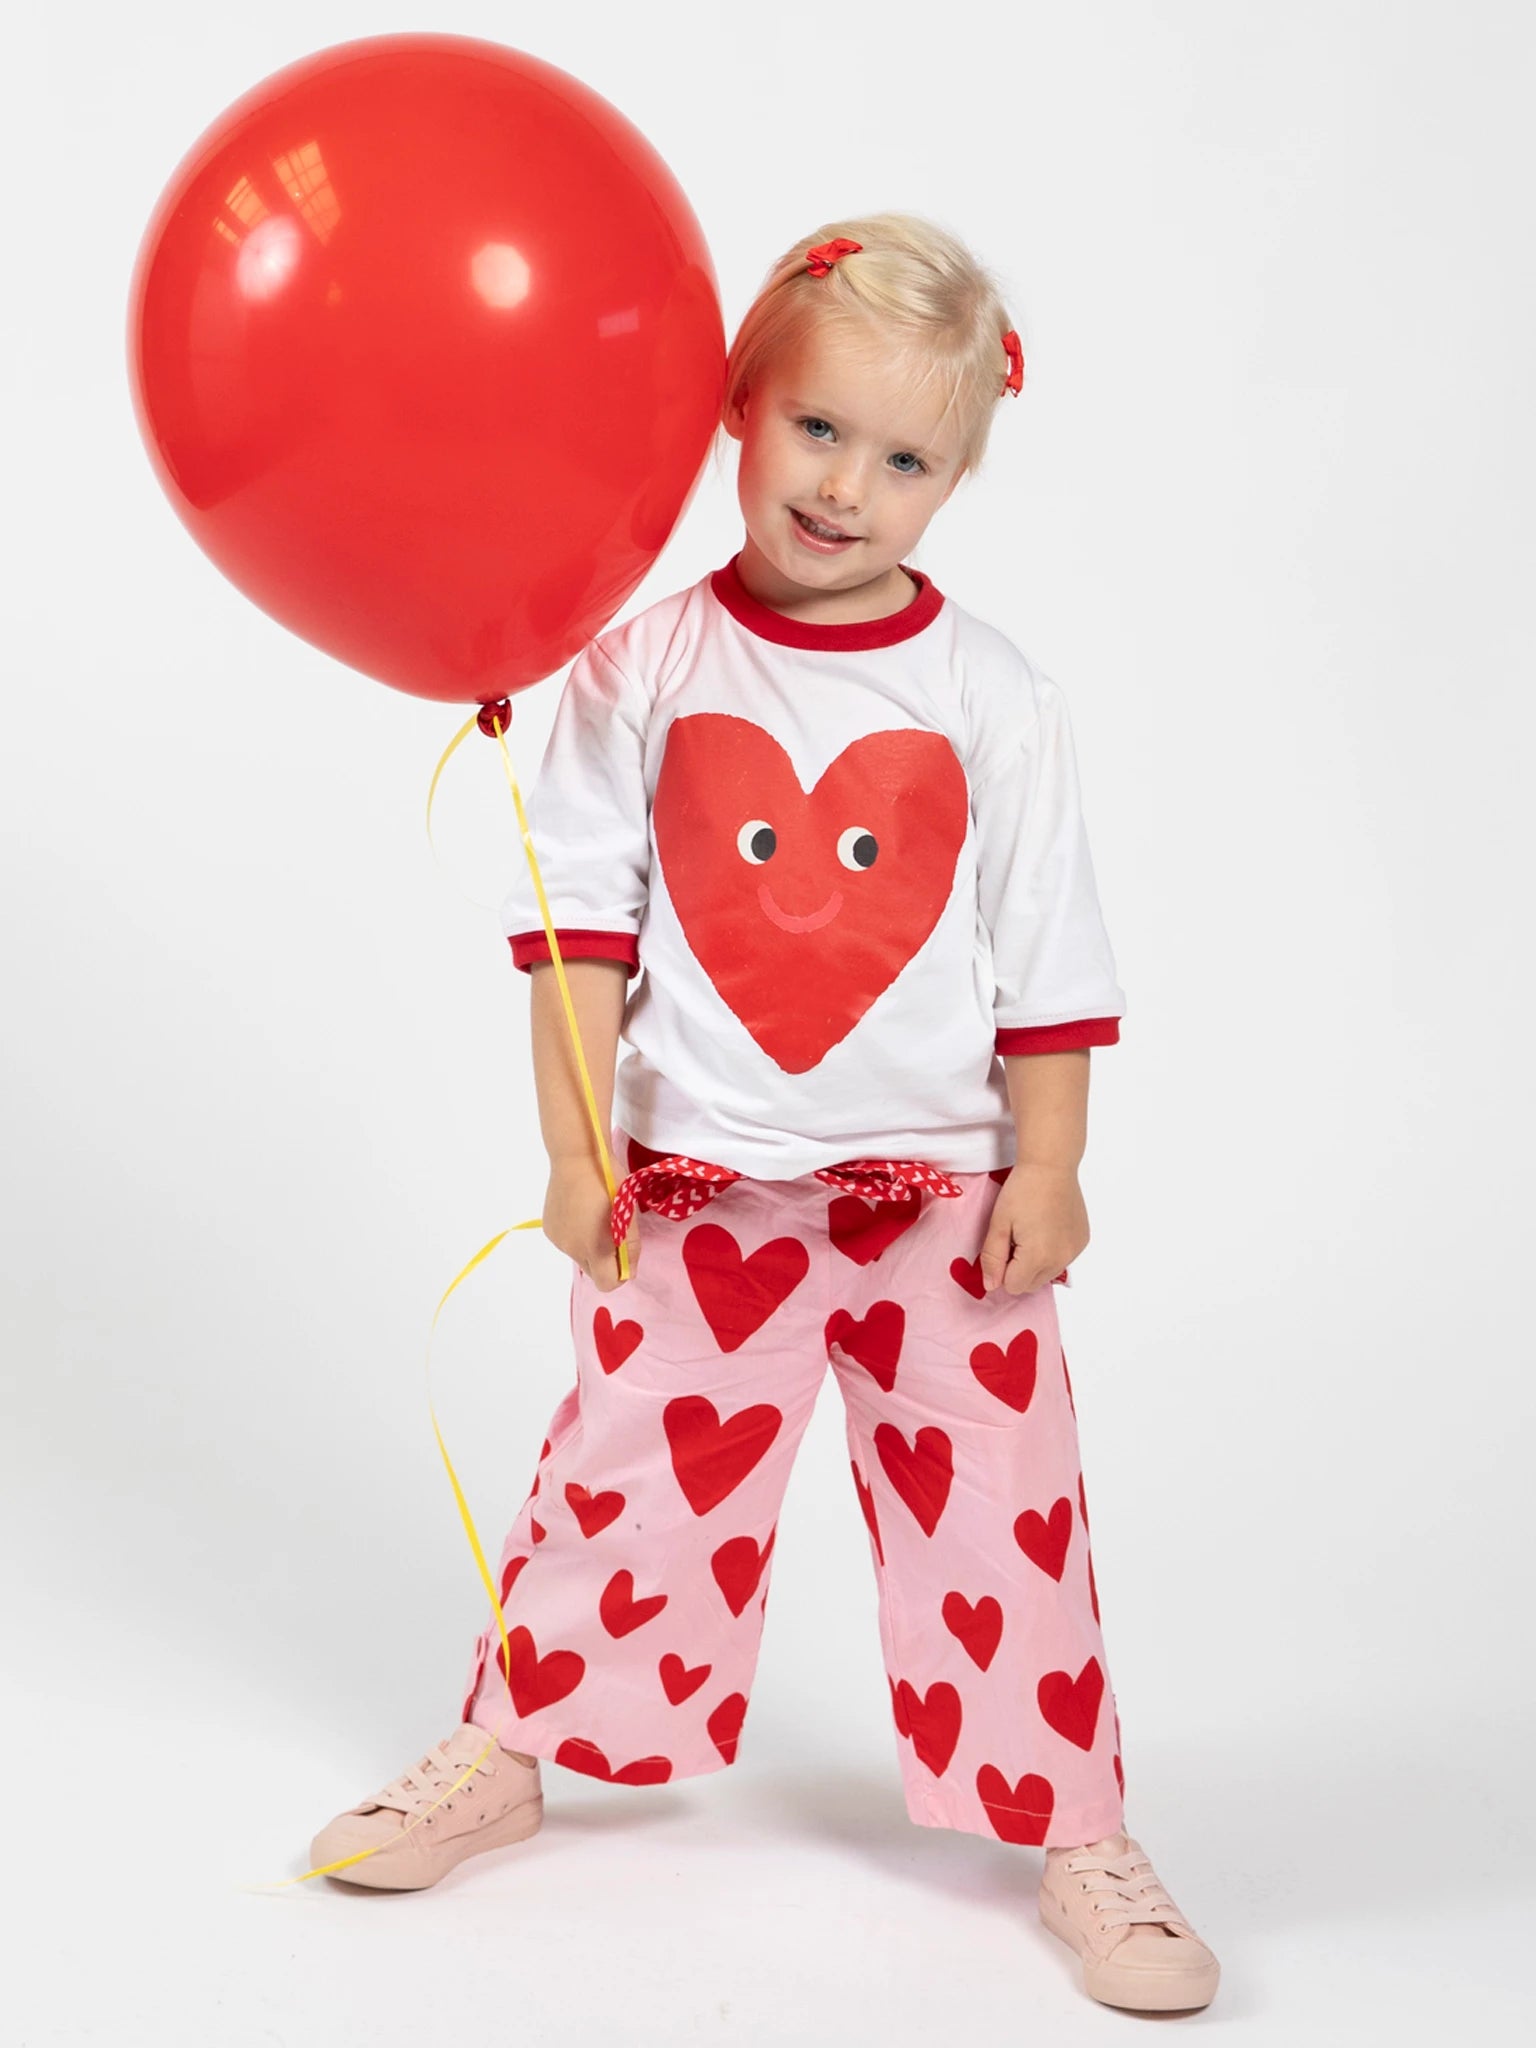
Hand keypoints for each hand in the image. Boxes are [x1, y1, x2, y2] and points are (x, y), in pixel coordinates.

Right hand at [541, 1157, 639, 1290]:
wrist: (577, 1157)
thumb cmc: (609, 1183)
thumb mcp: (628, 1215)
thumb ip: (630, 1249)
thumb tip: (628, 1272)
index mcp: (594, 1249)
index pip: (607, 1284)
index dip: (620, 1274)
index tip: (625, 1254)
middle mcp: (572, 1250)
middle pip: (593, 1271)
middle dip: (605, 1259)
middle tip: (612, 1231)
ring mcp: (557, 1239)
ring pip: (579, 1255)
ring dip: (589, 1245)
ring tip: (594, 1215)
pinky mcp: (549, 1228)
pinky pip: (567, 1241)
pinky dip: (576, 1234)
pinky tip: (579, 1210)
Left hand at [978, 1162, 1088, 1294]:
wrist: (1052, 1165)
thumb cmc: (1022, 1190)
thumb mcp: (999, 1223)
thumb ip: (992, 1258)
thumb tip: (991, 1286)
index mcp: (1037, 1257)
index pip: (1014, 1287)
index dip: (1002, 1270)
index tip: (1004, 1245)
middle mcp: (1060, 1260)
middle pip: (1031, 1284)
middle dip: (1019, 1269)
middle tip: (1016, 1237)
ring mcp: (1074, 1251)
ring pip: (1048, 1274)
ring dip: (1036, 1262)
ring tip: (1032, 1231)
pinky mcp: (1082, 1241)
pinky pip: (1062, 1259)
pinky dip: (1053, 1251)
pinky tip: (1048, 1227)